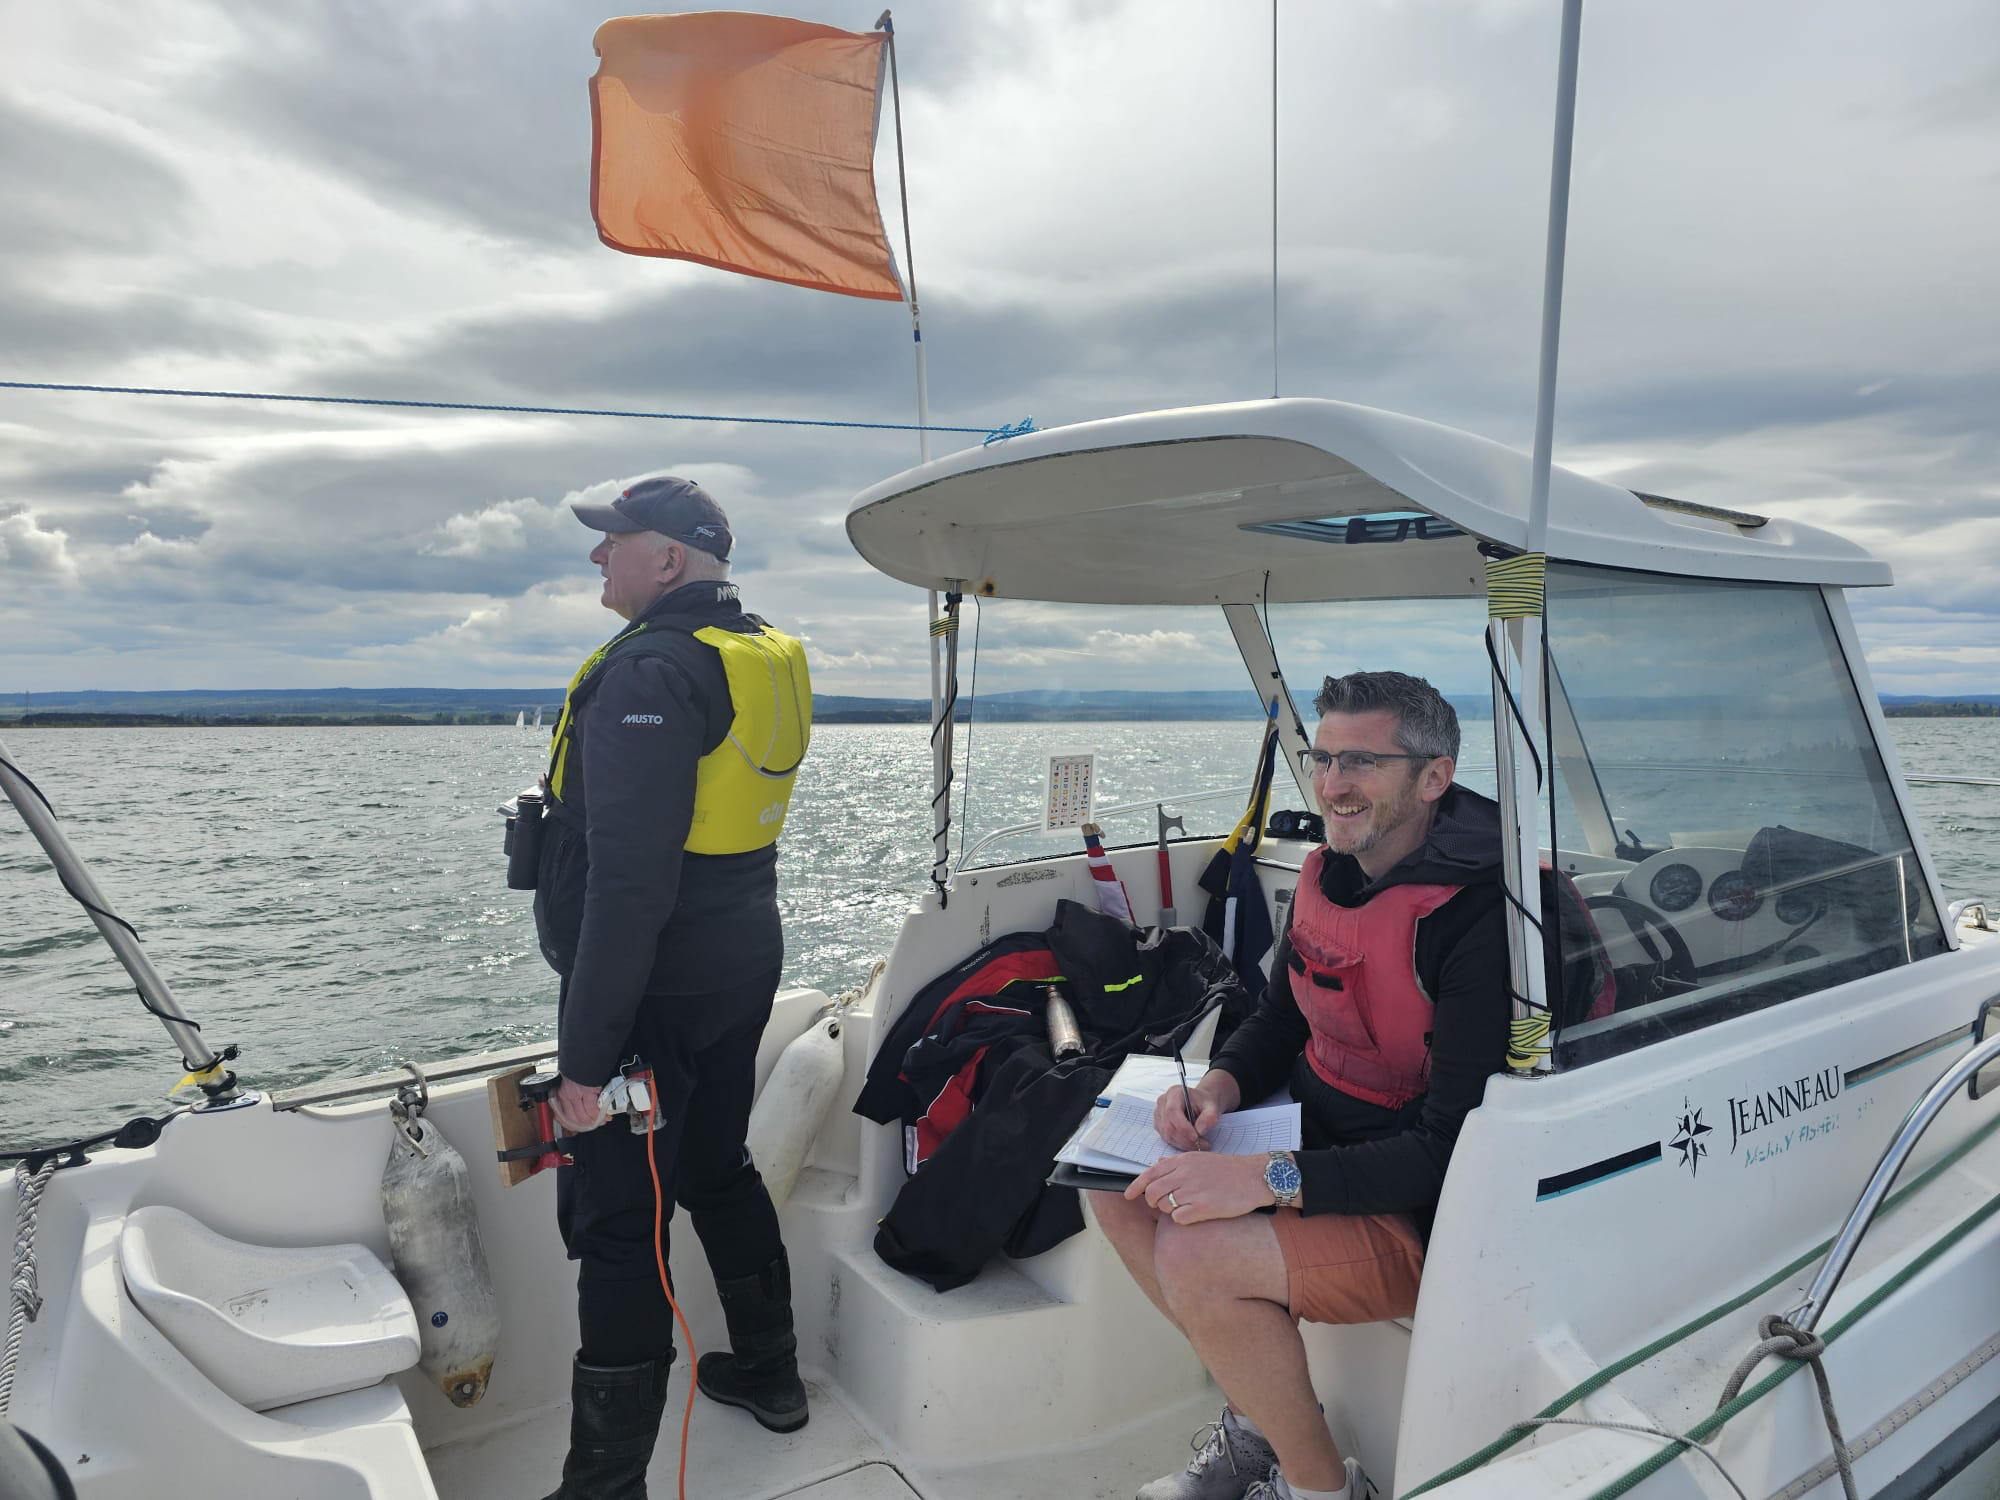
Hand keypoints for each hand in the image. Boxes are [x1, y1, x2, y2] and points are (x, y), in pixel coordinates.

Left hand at [551, 1075, 608, 1133]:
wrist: (584, 1057)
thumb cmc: (577, 1070)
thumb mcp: (568, 1084)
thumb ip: (569, 1097)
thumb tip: (576, 1110)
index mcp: (560, 1095)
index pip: (562, 1117)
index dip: (572, 1126)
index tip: (579, 1128)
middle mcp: (566, 1096)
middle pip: (574, 1119)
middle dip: (585, 1125)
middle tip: (594, 1125)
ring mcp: (576, 1095)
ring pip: (584, 1116)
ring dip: (594, 1121)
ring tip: (602, 1120)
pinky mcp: (587, 1092)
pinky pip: (592, 1110)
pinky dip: (599, 1115)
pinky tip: (605, 1115)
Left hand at [1124, 1151, 1272, 1224]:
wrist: (1253, 1178)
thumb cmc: (1227, 1170)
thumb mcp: (1200, 1159)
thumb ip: (1176, 1163)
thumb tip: (1157, 1163)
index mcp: (1182, 1161)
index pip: (1150, 1173)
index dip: (1136, 1186)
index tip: (1128, 1195)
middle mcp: (1184, 1174)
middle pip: (1153, 1193)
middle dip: (1153, 1202)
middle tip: (1164, 1204)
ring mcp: (1192, 1190)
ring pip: (1164, 1206)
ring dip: (1170, 1210)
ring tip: (1187, 1206)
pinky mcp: (1202, 1208)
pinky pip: (1178, 1218)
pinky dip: (1183, 1219)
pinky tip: (1195, 1213)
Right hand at [1151, 1070, 1239, 1151]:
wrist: (1200, 1104)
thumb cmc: (1204, 1103)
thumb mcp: (1212, 1107)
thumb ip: (1210, 1117)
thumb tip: (1199, 1131)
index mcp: (1174, 1093)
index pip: (1172, 1111)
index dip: (1182, 1127)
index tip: (1196, 1137)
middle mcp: (1163, 1102)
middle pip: (1168, 1125)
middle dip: (1185, 1139)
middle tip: (1202, 1145)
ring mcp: (1159, 1114)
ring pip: (1167, 1134)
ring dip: (1183, 1143)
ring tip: (1200, 1144)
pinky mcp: (1159, 1125)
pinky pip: (1167, 1138)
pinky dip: (1180, 1144)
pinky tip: (1191, 1143)